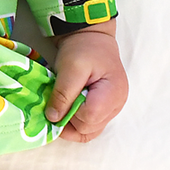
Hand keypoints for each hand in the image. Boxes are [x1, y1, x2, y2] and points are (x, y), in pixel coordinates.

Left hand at [46, 23, 127, 141]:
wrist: (90, 39)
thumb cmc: (82, 49)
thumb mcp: (70, 67)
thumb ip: (63, 93)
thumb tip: (53, 118)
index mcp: (112, 92)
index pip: (89, 117)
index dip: (69, 113)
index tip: (57, 101)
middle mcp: (116, 104)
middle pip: (89, 128)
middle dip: (68, 120)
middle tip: (55, 104)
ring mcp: (112, 108)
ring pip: (90, 131)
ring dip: (71, 125)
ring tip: (60, 108)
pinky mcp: (105, 109)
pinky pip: (90, 126)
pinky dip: (76, 123)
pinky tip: (66, 112)